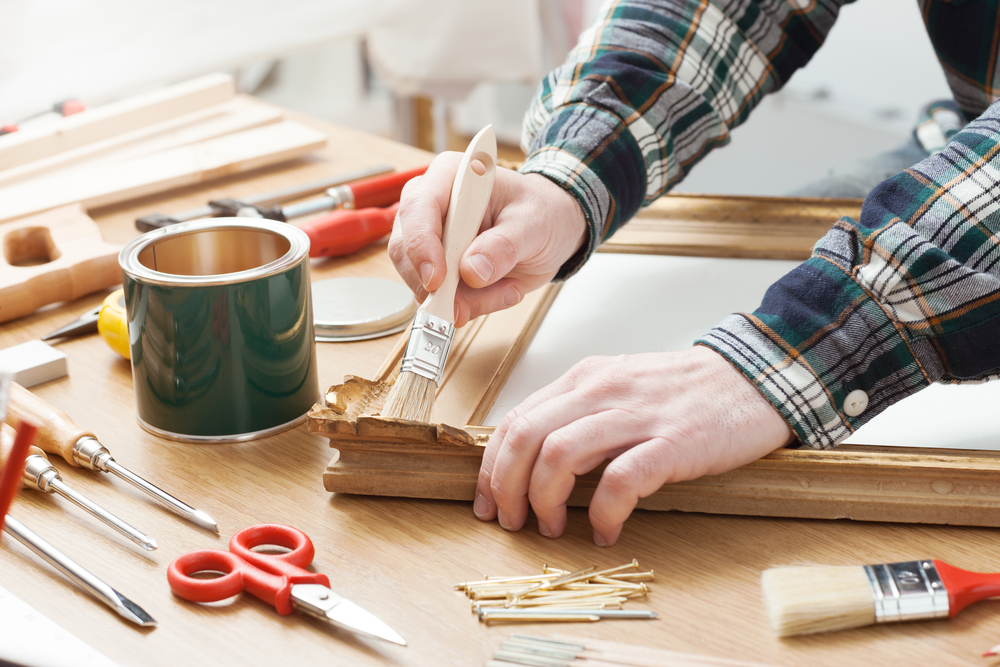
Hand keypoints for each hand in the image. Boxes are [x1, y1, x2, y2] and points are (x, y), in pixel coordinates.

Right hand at [388, 152, 586, 326]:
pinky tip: (501, 292)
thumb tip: (472, 270)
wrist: (552, 229)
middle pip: (407, 249)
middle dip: (438, 286)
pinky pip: (439, 297)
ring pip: (420, 280)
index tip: (438, 280)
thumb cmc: (542, 212)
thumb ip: (504, 245)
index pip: (419, 207)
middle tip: (468, 307)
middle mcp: (432, 206)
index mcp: (452, 177)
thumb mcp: (535, 224)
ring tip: (507, 290)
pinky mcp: (439, 268)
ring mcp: (432, 240)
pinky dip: (469, 305)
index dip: (422, 246)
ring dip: (461, 300)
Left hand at [473, 346, 793, 545]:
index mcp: (585, 379)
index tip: (488, 501)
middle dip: (506, 487)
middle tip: (512, 522)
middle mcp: (601, 391)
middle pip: (527, 437)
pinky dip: (604, 513)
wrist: (754, 378)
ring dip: (544, 500)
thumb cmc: (686, 391)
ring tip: (551, 528)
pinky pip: (620, 480)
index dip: (492, 466)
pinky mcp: (672, 442)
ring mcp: (636, 415)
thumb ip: (579, 415)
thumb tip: (534, 460)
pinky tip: (606, 531)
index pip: (516, 420)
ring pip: (559, 455)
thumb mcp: (620, 388)